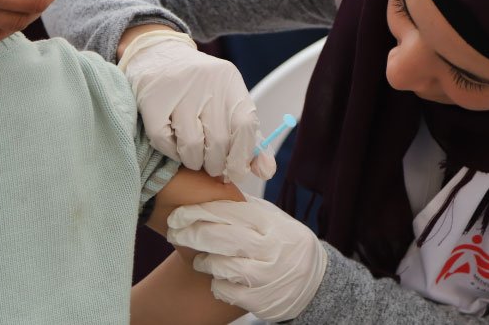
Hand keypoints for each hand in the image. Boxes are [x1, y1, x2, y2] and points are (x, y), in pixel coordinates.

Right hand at [119, 29, 276, 181]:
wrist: (158, 55)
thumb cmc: (201, 89)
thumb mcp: (229, 103)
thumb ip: (250, 138)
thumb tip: (267, 172)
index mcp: (230, 82)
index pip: (245, 125)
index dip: (243, 156)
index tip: (237, 171)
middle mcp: (206, 83)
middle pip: (218, 141)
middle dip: (216, 164)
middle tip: (212, 166)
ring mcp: (177, 91)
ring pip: (192, 146)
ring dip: (194, 161)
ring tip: (194, 157)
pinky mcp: (152, 101)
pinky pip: (164, 143)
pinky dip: (171, 152)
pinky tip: (175, 144)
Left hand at [167, 196, 327, 321]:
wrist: (314, 281)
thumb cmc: (284, 243)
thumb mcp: (273, 220)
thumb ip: (247, 208)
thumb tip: (211, 189)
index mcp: (270, 223)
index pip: (228, 212)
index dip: (197, 212)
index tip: (177, 214)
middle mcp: (270, 247)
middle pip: (220, 237)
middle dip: (191, 234)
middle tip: (175, 234)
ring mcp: (267, 275)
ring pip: (221, 266)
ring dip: (204, 262)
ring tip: (200, 260)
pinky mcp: (261, 300)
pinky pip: (227, 291)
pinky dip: (217, 285)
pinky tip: (218, 279)